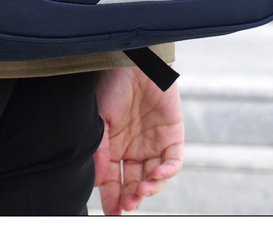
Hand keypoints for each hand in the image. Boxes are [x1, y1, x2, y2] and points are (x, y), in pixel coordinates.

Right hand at [93, 64, 183, 214]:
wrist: (133, 60)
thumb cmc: (111, 84)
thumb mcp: (99, 119)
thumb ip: (100, 151)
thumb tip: (99, 183)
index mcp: (114, 147)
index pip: (113, 181)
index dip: (112, 198)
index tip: (111, 212)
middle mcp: (134, 149)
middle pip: (134, 184)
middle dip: (130, 198)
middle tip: (126, 206)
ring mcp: (154, 143)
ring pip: (154, 178)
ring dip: (148, 188)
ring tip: (140, 191)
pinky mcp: (172, 136)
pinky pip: (173, 162)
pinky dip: (166, 172)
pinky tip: (156, 174)